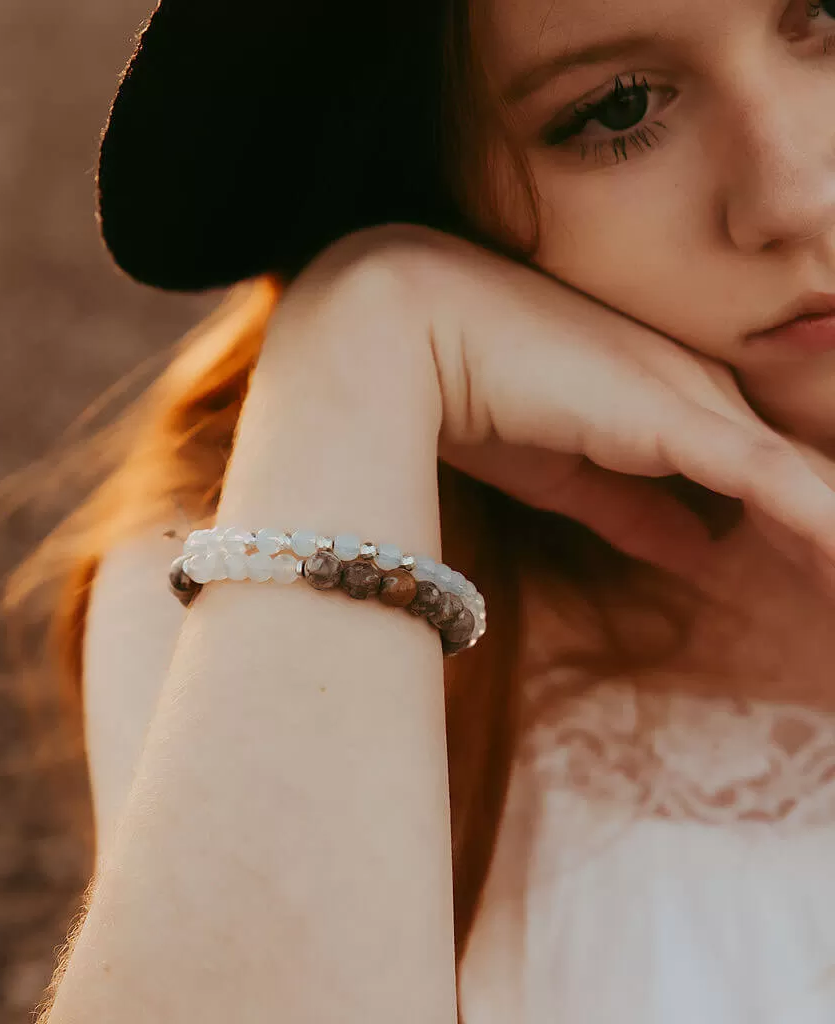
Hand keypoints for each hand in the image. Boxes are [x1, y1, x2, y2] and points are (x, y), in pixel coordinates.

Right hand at [300, 225, 834, 580]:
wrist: (416, 328)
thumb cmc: (475, 392)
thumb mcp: (567, 477)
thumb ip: (637, 512)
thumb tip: (702, 551)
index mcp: (673, 402)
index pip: (766, 475)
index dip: (808, 535)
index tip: (827, 589)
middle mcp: (701, 391)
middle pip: (804, 480)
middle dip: (832, 545)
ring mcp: (696, 401)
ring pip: (808, 486)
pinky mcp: (679, 418)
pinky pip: (781, 486)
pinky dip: (825, 535)